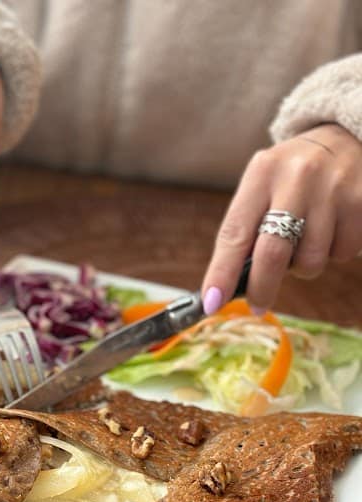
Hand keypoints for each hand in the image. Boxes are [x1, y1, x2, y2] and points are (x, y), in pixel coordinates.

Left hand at [201, 124, 361, 313]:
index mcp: (262, 173)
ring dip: (303, 267)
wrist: (349, 137)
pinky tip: (332, 229)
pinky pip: (341, 254)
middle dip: (261, 288)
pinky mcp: (361, 202)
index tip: (211, 303)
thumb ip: (246, 229)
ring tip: (305, 241)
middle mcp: (297, 177)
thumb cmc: (293, 177)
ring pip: (310, 261)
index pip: (235, 233)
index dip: (222, 273)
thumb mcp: (264, 187)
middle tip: (256, 305)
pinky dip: (333, 253)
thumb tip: (228, 285)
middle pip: (273, 253)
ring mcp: (333, 189)